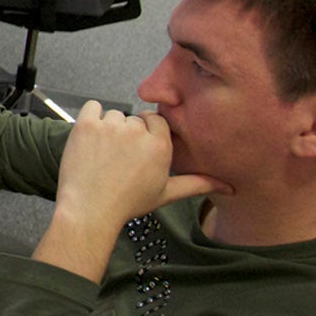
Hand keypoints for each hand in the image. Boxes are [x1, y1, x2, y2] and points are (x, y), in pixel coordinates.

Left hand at [35, 103, 230, 282]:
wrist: (90, 209)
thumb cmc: (127, 203)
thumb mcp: (166, 193)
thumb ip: (197, 184)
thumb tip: (228, 187)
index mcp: (160, 145)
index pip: (156, 120)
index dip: (146, 132)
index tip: (138, 147)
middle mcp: (138, 132)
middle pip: (134, 119)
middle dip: (127, 134)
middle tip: (119, 158)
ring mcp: (111, 127)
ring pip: (113, 115)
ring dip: (108, 128)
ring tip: (104, 155)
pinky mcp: (87, 124)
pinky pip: (92, 106)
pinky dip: (90, 117)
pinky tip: (91, 139)